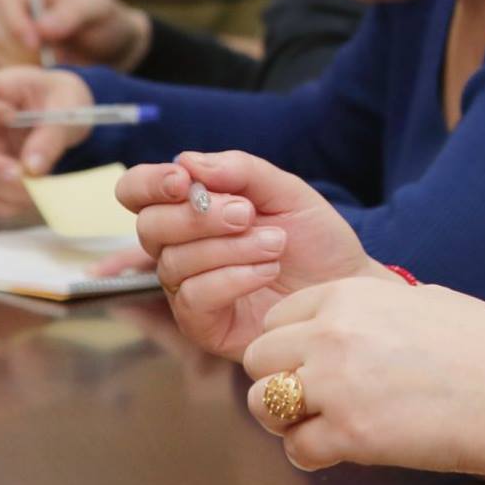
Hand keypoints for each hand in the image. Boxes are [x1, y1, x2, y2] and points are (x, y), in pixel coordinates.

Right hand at [0, 0, 151, 70]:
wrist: (109, 49)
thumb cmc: (105, 21)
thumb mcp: (98, 10)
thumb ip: (72, 14)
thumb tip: (41, 28)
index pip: (7, 0)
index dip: (16, 23)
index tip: (36, 45)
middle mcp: (13, 5)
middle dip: (20, 48)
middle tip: (50, 61)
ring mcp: (6, 30)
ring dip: (21, 63)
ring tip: (54, 66)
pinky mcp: (6, 53)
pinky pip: (0, 66)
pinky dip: (19, 74)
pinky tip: (45, 73)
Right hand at [0, 67, 94, 215]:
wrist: (71, 118)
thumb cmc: (62, 99)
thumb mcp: (66, 104)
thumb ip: (50, 133)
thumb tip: (32, 167)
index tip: (11, 118)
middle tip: (19, 174)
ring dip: (7, 189)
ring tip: (41, 186)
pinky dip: (8, 205)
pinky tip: (32, 198)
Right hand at [116, 150, 387, 360]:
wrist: (346, 286)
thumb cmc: (314, 239)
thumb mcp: (287, 192)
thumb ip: (241, 171)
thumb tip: (187, 160)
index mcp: (191, 208)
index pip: (138, 191)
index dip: (149, 183)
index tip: (183, 181)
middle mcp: (180, 248)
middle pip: (150, 227)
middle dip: (198, 216)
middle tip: (246, 214)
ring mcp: (188, 288)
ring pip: (174, 262)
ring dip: (229, 247)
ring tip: (275, 243)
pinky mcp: (203, 324)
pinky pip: (193, 297)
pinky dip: (232, 278)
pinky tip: (267, 270)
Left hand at [242, 280, 484, 474]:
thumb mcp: (425, 302)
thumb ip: (375, 309)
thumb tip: (356, 321)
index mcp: (349, 295)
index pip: (278, 317)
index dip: (292, 344)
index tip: (313, 361)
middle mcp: (332, 334)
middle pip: (259, 358)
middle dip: (280, 379)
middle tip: (314, 397)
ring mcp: (336, 385)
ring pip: (262, 404)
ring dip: (287, 418)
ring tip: (324, 424)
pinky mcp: (349, 436)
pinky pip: (297, 450)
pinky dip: (316, 455)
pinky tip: (347, 449)